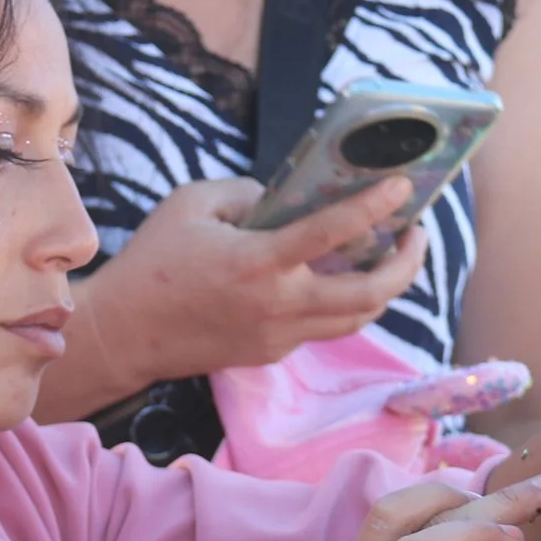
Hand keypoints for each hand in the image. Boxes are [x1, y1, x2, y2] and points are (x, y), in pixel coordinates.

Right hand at [87, 175, 430, 384]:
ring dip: (383, 288)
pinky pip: (322, 327)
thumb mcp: (192, 204)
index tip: (403, 187)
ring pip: (356, 319)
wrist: (125, 333)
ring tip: (390, 256)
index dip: (375, 207)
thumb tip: (285, 199)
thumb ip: (247, 194)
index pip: (333, 233)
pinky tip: (338, 276)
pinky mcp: (272, 352)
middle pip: (369, 294)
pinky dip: (340, 302)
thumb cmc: (154, 261)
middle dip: (407, 265)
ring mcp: (279, 336)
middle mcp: (278, 305)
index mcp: (258, 263)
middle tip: (415, 234)